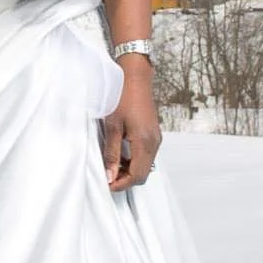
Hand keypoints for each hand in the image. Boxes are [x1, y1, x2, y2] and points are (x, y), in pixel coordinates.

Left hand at [100, 56, 160, 189]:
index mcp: (145, 142)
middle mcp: (154, 143)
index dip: (121, 184)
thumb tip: (109, 176)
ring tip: (111, 165)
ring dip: (129, 170)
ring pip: (145, 166)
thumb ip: (112, 153)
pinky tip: (120, 154)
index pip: (137, 176)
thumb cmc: (121, 97)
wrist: (135, 77)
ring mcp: (156, 139)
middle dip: (125, 180)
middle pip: (143, 174)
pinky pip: (146, 156)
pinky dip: (134, 161)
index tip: (106, 185)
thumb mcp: (112, 126)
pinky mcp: (153, 134)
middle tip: (107, 176)